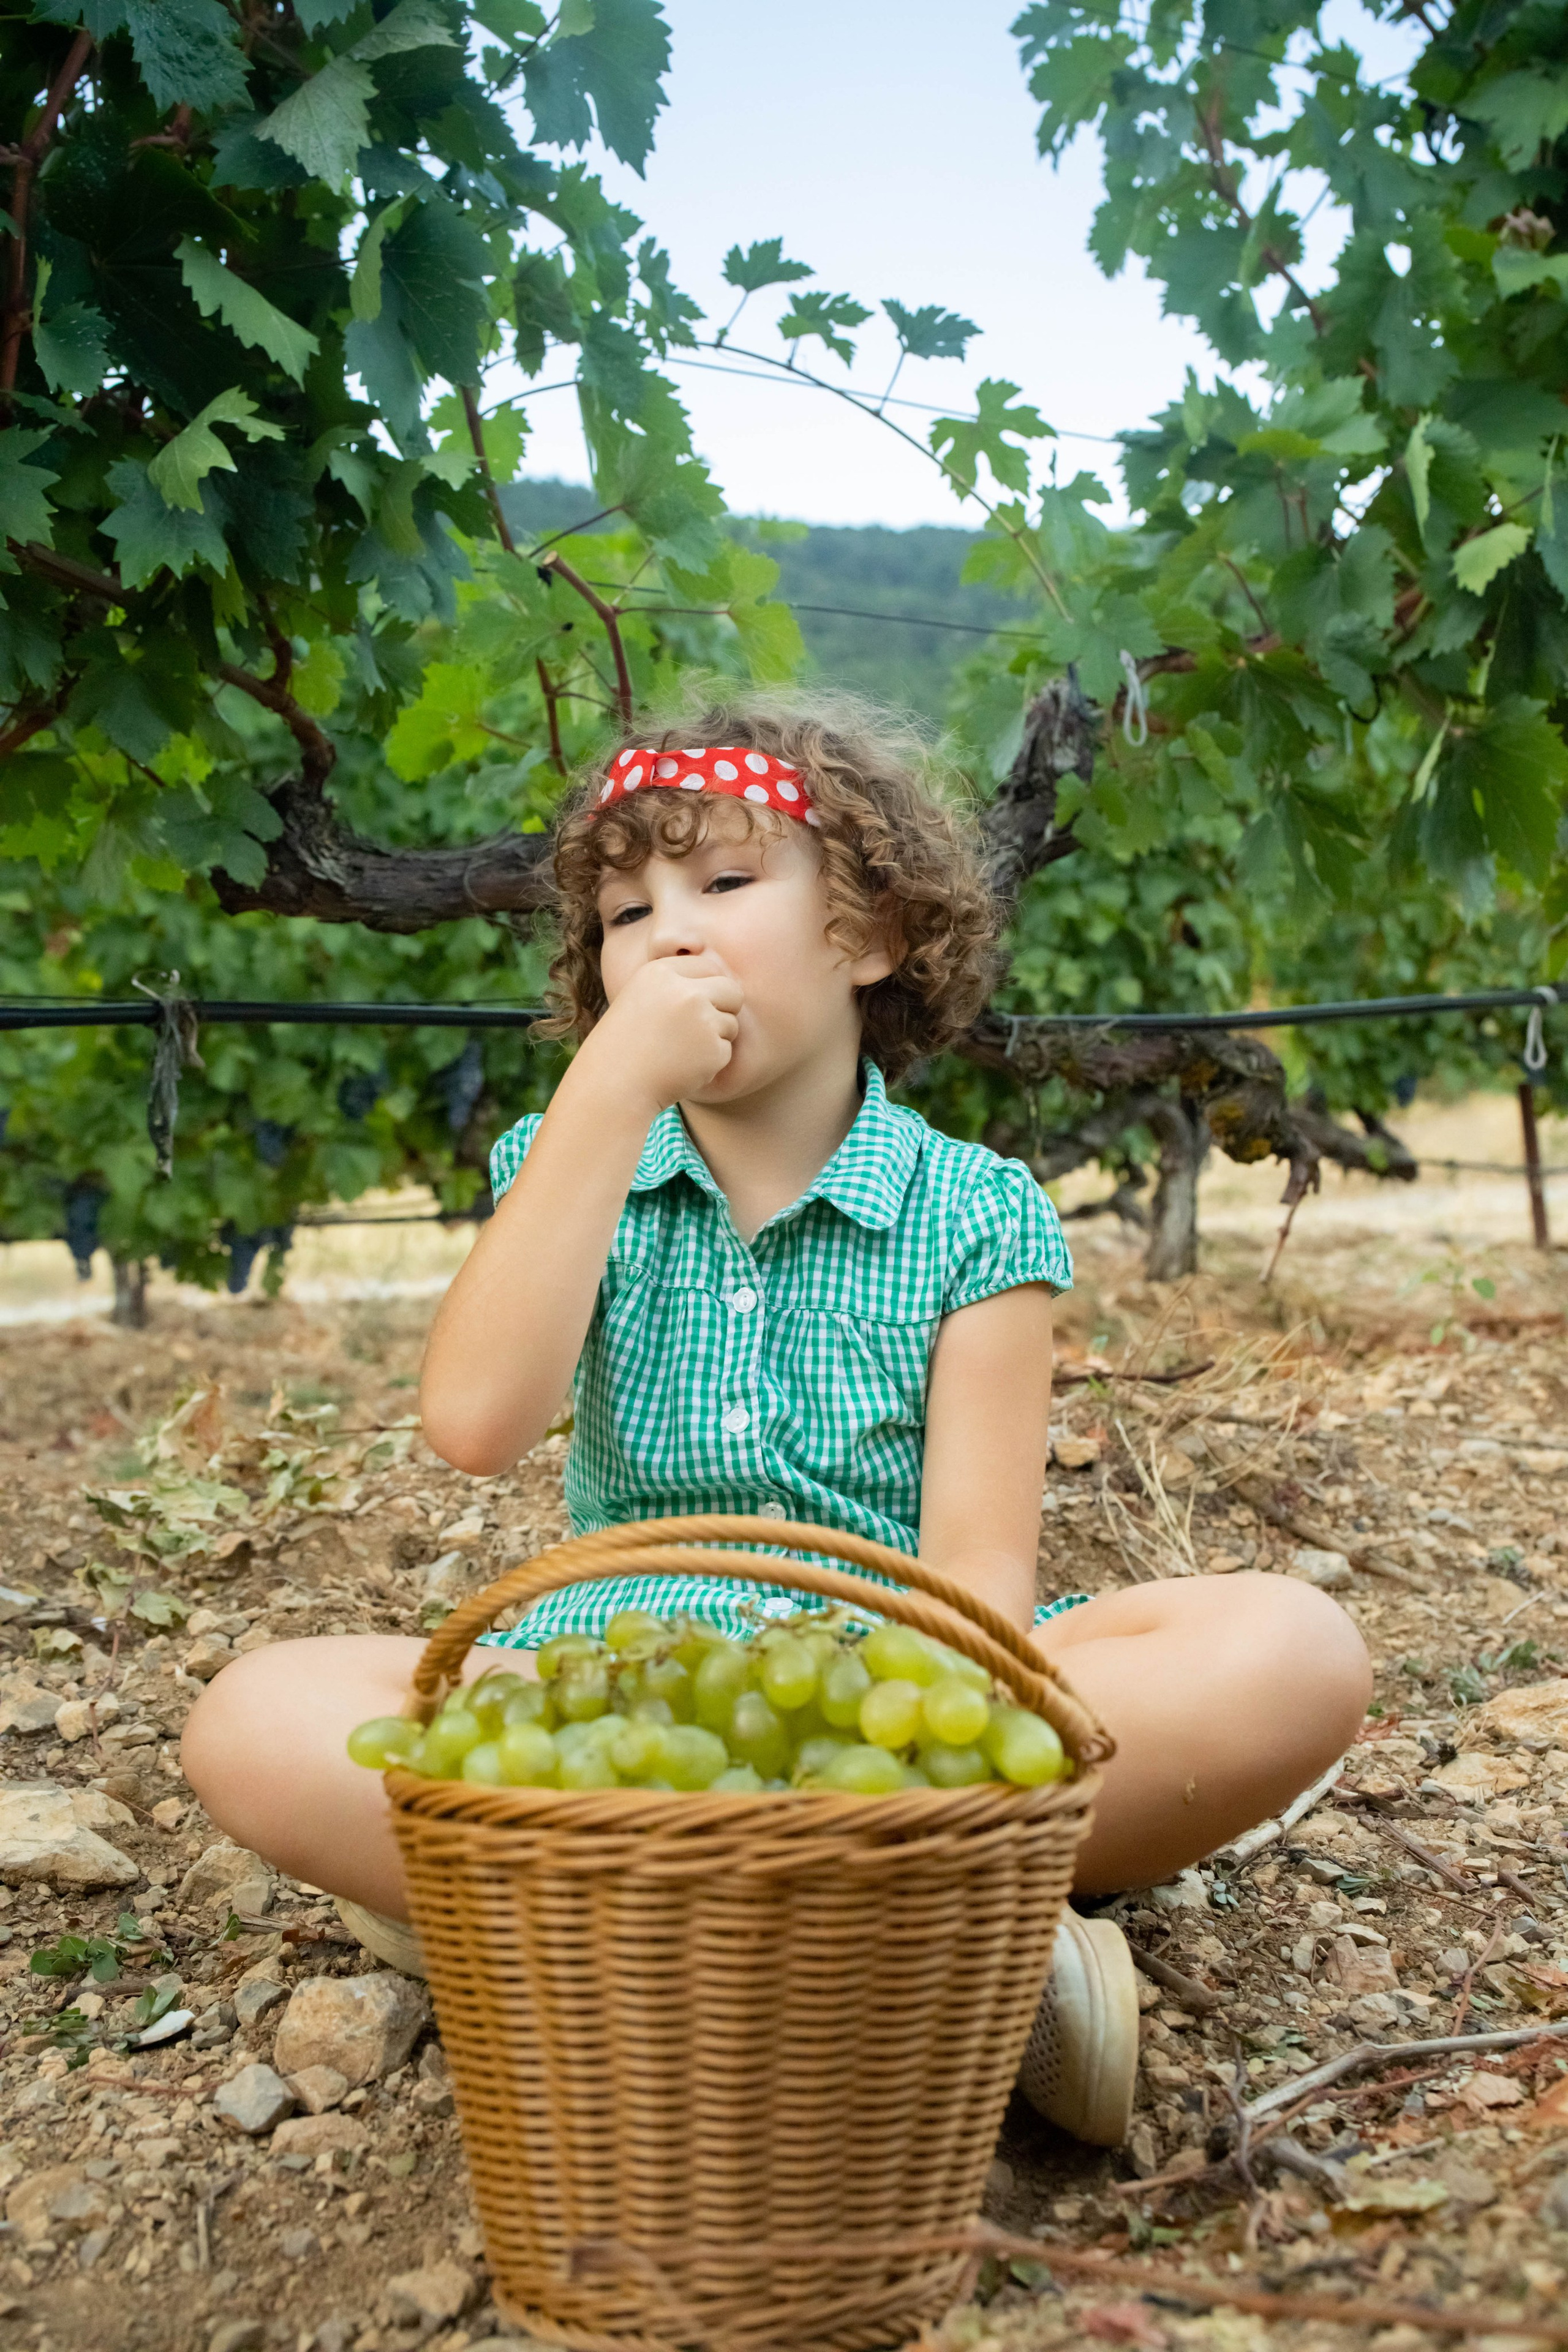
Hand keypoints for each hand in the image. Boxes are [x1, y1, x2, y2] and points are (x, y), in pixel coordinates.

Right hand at [580, 951, 742, 1112]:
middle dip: (724, 1008)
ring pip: (731, 1022)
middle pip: (731, 989)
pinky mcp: (713, 1049)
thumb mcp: (640, 997)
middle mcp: (685, 991)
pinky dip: (710, 1063)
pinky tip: (682, 1067)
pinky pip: (726, 1050)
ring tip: (680, 1051)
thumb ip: (676, 984)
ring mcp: (701, 1020)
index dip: (705, 988)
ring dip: (715, 1038)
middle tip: (699, 1029)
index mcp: (662, 972)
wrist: (615, 1085)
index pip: (708, 966)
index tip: (690, 1007)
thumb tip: (721, 979)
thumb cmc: (627, 1043)